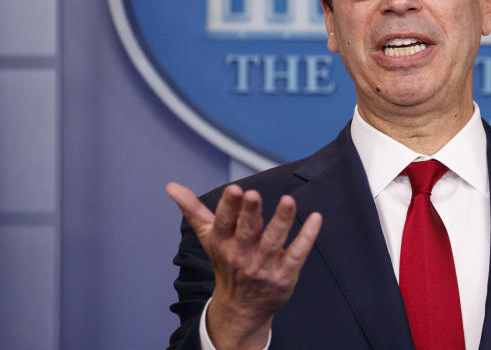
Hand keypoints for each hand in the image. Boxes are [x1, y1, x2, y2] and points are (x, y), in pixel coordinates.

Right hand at [166, 182, 321, 349]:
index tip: (236, 189)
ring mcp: (263, 267)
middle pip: (247, 231)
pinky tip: (316, 218)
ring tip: (288, 200)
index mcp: (222, 243)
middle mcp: (241, 256)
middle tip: (254, 194)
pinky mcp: (284, 275)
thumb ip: (194, 210)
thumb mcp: (209, 237)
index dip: (230, 207)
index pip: (224, 223)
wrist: (241, 308)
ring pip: (273, 241)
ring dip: (281, 220)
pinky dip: (307, 237)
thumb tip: (171, 186)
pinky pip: (297, 255)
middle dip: (250, 213)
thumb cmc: (226, 262)